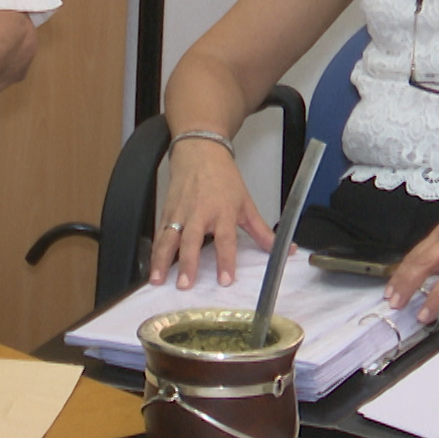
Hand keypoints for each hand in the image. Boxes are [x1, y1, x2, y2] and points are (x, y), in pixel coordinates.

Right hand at [147, 137, 274, 288]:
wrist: (200, 152)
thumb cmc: (224, 178)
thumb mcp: (246, 204)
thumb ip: (263, 232)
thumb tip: (287, 250)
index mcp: (222, 212)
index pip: (226, 240)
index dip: (226, 261)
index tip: (224, 280)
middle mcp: (199, 213)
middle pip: (191, 241)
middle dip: (187, 263)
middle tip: (184, 285)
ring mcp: (180, 213)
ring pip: (168, 238)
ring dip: (161, 260)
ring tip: (156, 280)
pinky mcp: (166, 211)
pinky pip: (159, 233)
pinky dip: (154, 250)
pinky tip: (151, 266)